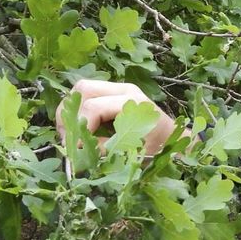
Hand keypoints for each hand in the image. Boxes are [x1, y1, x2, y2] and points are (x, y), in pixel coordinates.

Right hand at [55, 80, 176, 155]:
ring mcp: (119, 88)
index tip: (75, 147)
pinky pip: (88, 94)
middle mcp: (124, 89)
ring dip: (72, 109)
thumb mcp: (132, 151)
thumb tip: (78, 150)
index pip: (94, 107)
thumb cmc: (158, 146)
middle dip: (70, 113)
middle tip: (67, 137)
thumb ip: (105, 148)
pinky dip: (78, 109)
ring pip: (82, 88)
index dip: (79, 127)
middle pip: (84, 88)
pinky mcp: (113, 93)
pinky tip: (80, 127)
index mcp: (133, 102)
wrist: (173, 137)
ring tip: (71, 132)